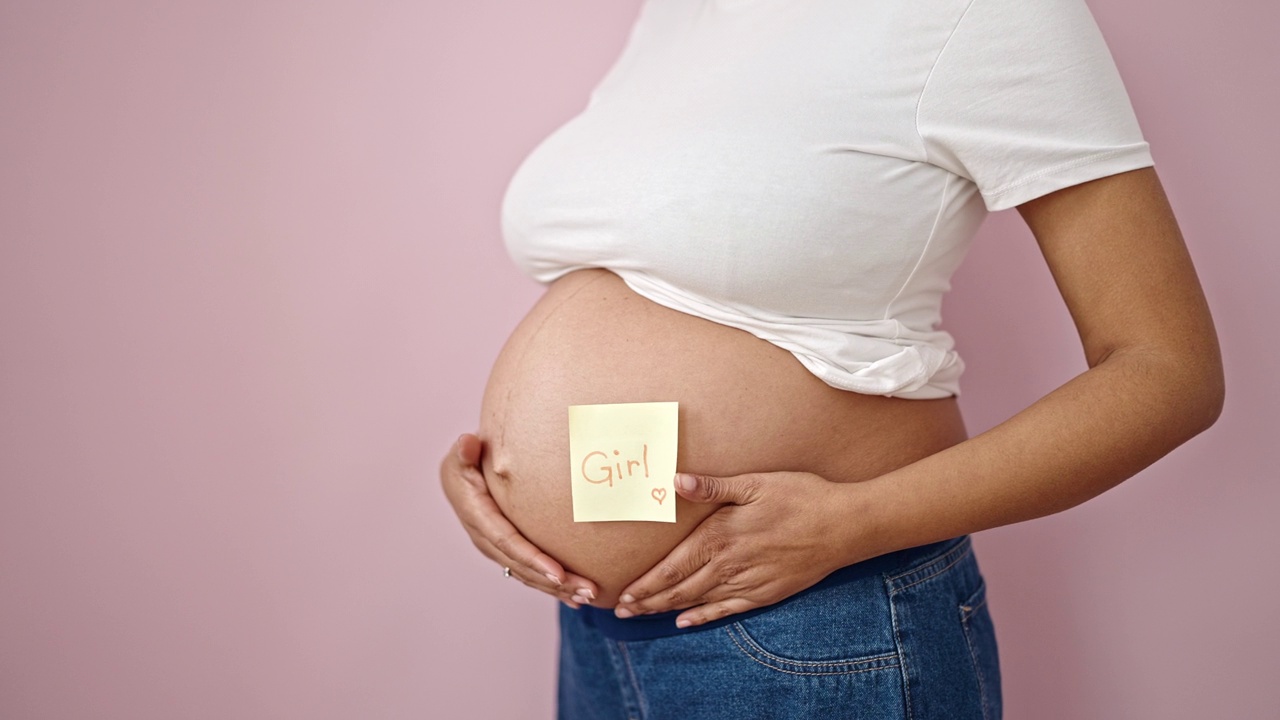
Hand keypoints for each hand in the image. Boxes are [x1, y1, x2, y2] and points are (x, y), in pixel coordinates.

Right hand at [439, 433, 600, 606]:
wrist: (461, 473)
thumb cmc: (467, 459)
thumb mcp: (462, 453)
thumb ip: (465, 451)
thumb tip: (467, 443)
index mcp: (476, 515)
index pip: (508, 542)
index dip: (533, 560)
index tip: (559, 573)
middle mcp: (484, 538)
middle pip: (522, 566)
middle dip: (555, 582)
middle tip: (587, 591)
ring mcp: (495, 548)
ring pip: (528, 575)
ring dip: (558, 589)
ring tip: (588, 596)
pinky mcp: (505, 551)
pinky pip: (529, 572)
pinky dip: (551, 586)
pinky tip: (574, 597)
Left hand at [613, 470, 872, 627]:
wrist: (844, 526)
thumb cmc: (800, 496)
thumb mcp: (755, 483)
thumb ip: (713, 486)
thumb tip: (675, 480)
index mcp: (721, 536)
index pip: (673, 566)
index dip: (646, 582)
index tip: (622, 594)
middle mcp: (729, 565)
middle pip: (679, 589)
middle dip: (648, 601)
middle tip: (621, 611)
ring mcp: (748, 583)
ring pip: (698, 601)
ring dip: (667, 609)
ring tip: (642, 616)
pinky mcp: (766, 593)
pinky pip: (727, 610)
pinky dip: (703, 618)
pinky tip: (685, 622)